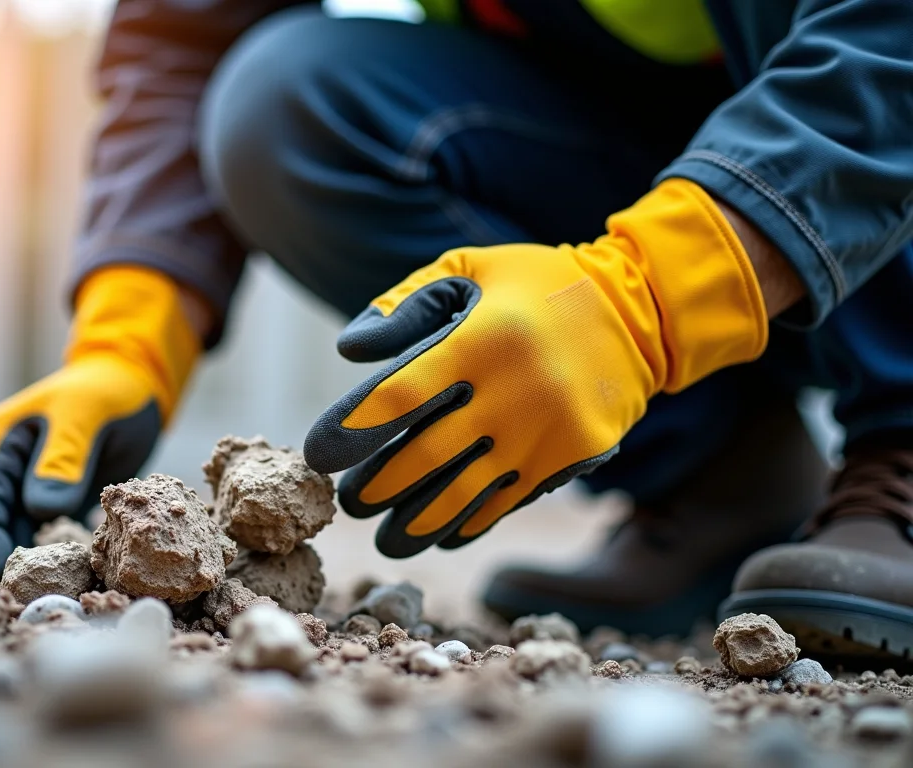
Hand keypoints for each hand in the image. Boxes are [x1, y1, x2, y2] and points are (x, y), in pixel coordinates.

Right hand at [0, 267, 199, 581]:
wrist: (137, 380)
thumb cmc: (108, 391)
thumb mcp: (85, 417)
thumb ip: (63, 459)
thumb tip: (39, 510)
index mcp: (0, 445)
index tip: (7, 576)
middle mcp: (9, 469)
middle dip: (9, 561)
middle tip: (31, 596)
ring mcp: (33, 485)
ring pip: (23, 534)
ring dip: (35, 562)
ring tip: (57, 592)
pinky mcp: (61, 499)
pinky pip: (52, 534)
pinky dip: (61, 554)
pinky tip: (79, 575)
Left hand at [304, 179, 768, 556]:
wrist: (640, 309)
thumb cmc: (534, 285)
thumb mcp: (468, 269)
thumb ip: (404, 305)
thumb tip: (349, 351)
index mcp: (481, 338)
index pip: (399, 397)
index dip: (351, 430)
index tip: (317, 454)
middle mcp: (514, 390)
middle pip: (424, 456)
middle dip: (376, 486)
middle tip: (348, 501)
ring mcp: (546, 431)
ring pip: (464, 493)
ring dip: (415, 521)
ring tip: (383, 534)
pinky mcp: (571, 457)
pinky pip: (507, 502)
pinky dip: (467, 522)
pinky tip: (438, 533)